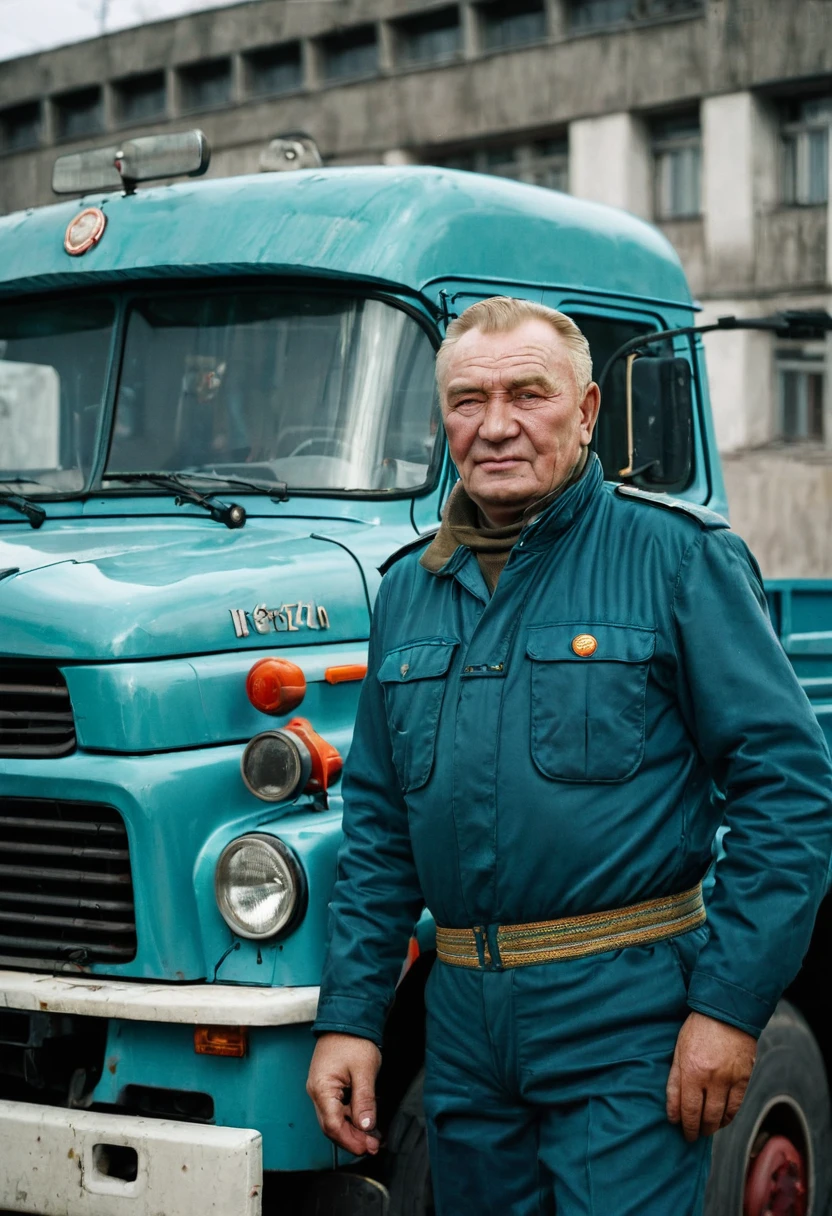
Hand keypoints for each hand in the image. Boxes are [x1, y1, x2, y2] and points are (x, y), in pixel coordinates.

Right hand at [307, 1032, 382, 1156]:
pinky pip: (336, 1109)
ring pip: (333, 1119)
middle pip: (331, 1126)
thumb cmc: (353, 1040)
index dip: (350, 1140)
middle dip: (352, 1139)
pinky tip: (363, 1122)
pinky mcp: (327, 1086)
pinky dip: (349, 1118)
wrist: (346, 1019)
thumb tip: (366, 1127)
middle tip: (373, 1146)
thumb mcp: (364, 1071)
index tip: (368, 1147)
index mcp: (322, 1088)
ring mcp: (320, 1089)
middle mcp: (316, 1092)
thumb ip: (364, 1100)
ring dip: (351, 1131)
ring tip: (371, 1138)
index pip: (332, 1125)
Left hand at [666, 1011, 756, 1140]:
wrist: (726, 1012)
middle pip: (705, 1117)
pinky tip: (722, 1118)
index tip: (683, 1132)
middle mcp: (712, 1079)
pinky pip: (736, 1105)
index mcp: (692, 1071)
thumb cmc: (697, 1029)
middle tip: (694, 1135)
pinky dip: (728, 1116)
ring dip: (713, 1127)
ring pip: (722, 1115)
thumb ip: (674, 1082)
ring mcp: (731, 1079)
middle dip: (698, 1130)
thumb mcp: (678, 1051)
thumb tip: (672, 1112)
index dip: (685, 1126)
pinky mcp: (744, 1078)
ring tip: (706, 1129)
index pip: (687, 1110)